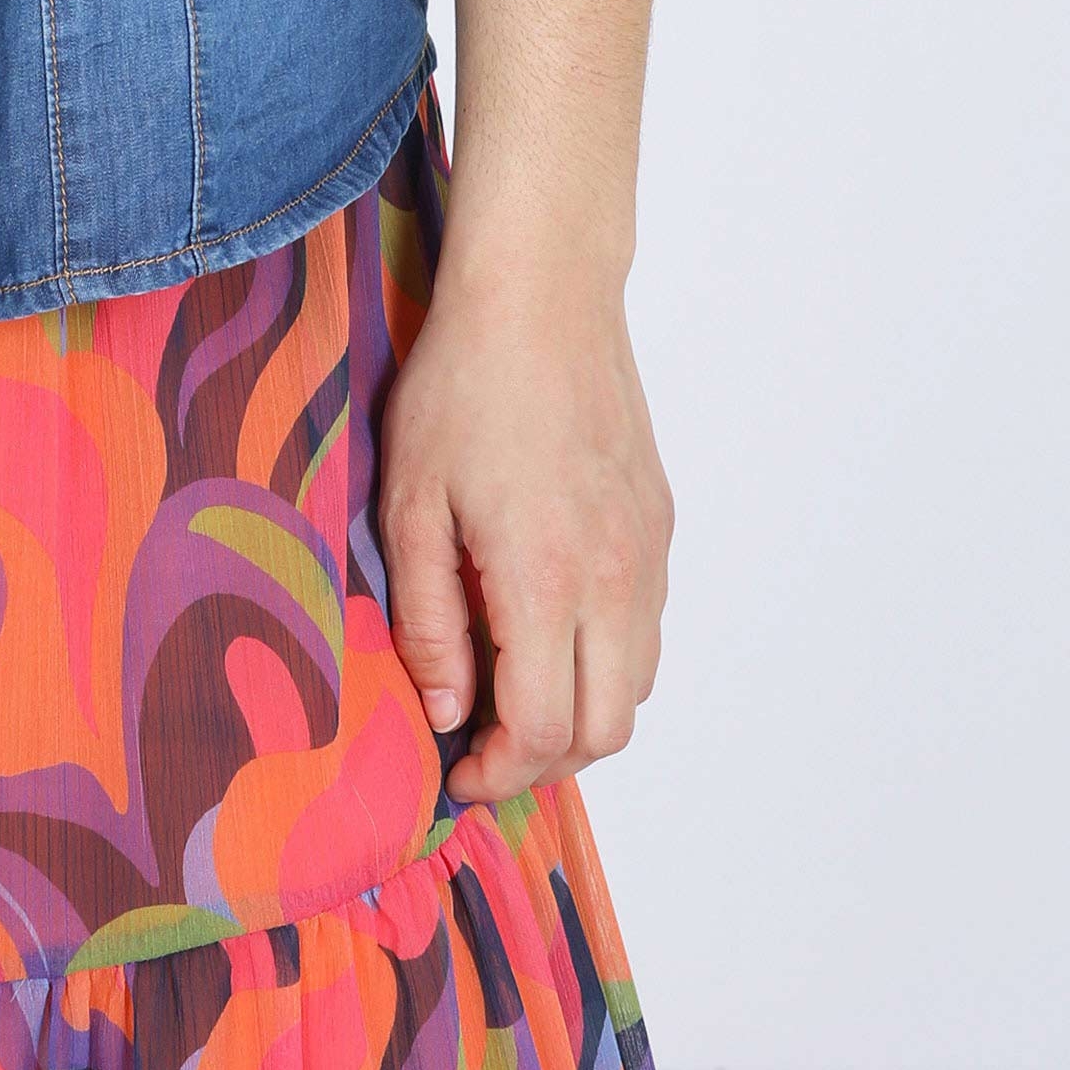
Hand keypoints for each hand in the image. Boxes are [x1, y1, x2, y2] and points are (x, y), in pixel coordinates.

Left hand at [378, 250, 673, 808]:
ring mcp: (647, 552)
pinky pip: (645, 628)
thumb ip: (426, 619)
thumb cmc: (462, 387)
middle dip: (544, 762)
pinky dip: (605, 660)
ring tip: (510, 694)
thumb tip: (447, 710)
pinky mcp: (659, 525)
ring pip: (636, 684)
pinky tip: (546, 629)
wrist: (542, 297)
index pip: (545, 728)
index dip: (499, 771)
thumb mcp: (410, 503)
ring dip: (581, 714)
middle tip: (482, 751)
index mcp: (545, 577)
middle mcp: (614, 577)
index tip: (455, 772)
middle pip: (606, 729)